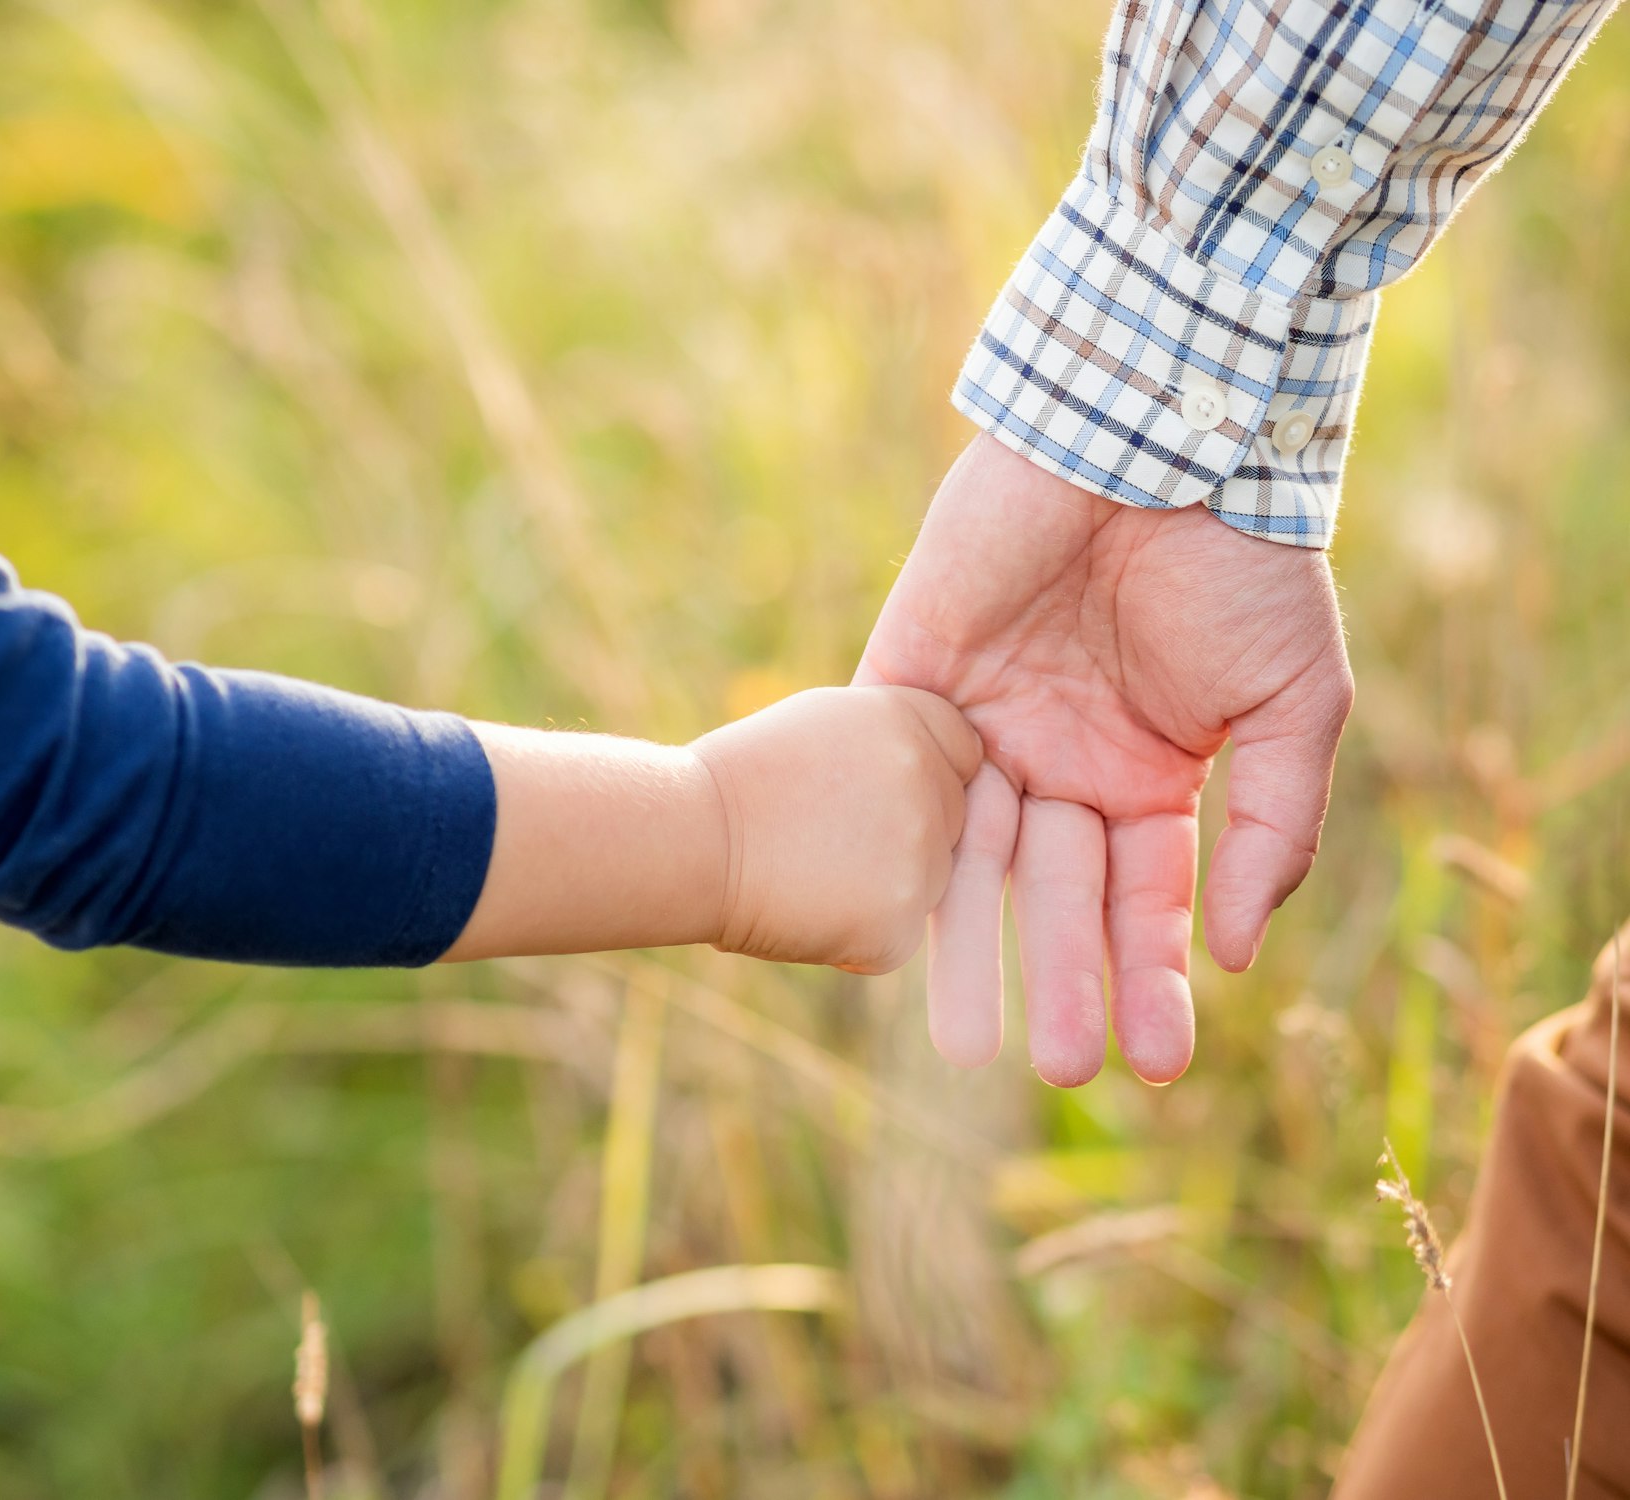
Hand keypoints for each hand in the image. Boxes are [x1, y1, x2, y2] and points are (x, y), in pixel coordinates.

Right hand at [690, 686, 980, 971]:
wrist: (692, 840)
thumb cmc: (743, 777)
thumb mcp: (826, 723)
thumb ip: (894, 738)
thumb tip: (938, 767)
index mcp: (912, 721)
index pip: (962, 754)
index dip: (920, 775)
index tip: (868, 789)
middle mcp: (929, 784)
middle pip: (951, 823)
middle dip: (905, 835)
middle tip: (827, 834)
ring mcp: (920, 858)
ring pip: (926, 884)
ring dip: (882, 887)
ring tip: (810, 869)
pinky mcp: (899, 925)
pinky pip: (896, 937)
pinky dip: (857, 936)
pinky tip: (807, 908)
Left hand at [856, 436, 1353, 1084]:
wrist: (1156, 437)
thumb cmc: (1241, 564)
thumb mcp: (1295, 705)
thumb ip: (1270, 828)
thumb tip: (1242, 952)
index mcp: (1148, 776)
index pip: (1146, 900)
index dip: (1155, 979)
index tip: (1163, 1063)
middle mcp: (1061, 765)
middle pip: (1055, 896)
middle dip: (1060, 980)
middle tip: (1058, 1069)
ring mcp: (983, 727)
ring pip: (972, 859)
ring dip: (972, 948)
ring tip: (970, 1043)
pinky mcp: (911, 680)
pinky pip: (899, 782)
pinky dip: (897, 852)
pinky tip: (894, 930)